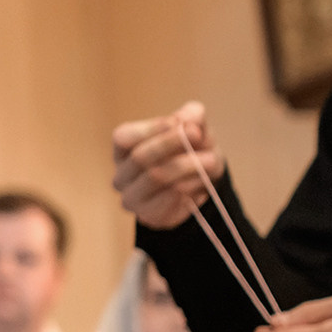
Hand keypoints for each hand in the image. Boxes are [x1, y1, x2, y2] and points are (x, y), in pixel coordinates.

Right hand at [111, 100, 222, 229]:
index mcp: (122, 150)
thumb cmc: (190, 149)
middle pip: (140, 157)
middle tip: (198, 135)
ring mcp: (131, 198)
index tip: (179, 123)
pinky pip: (170, 199)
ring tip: (211, 160)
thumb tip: (186, 121)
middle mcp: (120, 175)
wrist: (199, 185)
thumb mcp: (195, 126)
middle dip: (170, 143)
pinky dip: (190, 186)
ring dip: (187, 166)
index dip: (151, 129)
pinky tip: (202, 182)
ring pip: (157, 177)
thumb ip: (191, 116)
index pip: (123, 137)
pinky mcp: (148, 216)